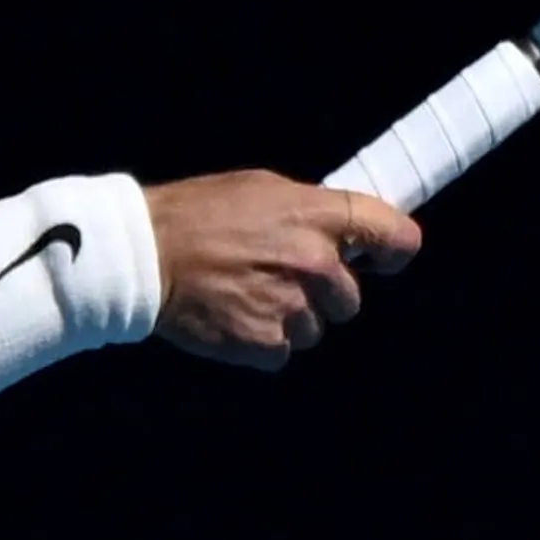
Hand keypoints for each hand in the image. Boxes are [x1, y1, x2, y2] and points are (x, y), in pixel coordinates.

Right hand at [145, 171, 419, 373]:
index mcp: (316, 216)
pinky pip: (282, 350)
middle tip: (278, 275)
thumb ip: (307, 211)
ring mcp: (292, 308)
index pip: (396, 236)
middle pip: (351, 298)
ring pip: (315, 328)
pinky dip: (262, 339)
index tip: (381, 258)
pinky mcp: (266, 344)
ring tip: (247, 294)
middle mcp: (314, 264)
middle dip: (322, 292)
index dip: (393, 250)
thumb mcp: (258, 188)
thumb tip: (339, 233)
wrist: (143, 254)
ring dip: (290, 317)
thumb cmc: (195, 213)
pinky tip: (234, 315)